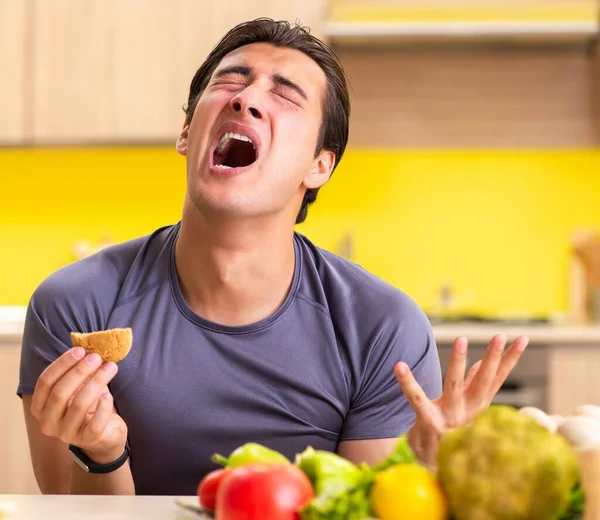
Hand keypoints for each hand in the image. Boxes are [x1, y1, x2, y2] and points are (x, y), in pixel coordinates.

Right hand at [30, 347, 127, 463]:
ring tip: (110, 367)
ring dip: (96, 382)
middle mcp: (48, 423)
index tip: (80, 350)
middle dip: (80, 371)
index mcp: (40, 407)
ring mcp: (67, 434)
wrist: (104, 435)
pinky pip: (96, 422)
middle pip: (60, 393)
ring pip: (79, 405)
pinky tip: (109, 394)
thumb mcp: (78, 389)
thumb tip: (89, 348)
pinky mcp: (87, 440)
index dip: (62, 364)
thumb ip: (77, 373)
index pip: (45, 382)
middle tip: (97, 357)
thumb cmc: (89, 407)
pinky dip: (103, 406)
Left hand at [395, 333, 528, 467]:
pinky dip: (407, 382)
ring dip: (459, 362)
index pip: (497, 379)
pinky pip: (416, 398)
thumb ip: (471, 386)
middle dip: (493, 357)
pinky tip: (399, 365)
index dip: (510, 359)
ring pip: (455, 385)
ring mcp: (449, 418)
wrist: (430, 468)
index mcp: (477, 407)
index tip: (522, 338)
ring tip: (462, 339)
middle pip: (483, 381)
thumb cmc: (446, 433)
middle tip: (500, 336)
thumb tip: (483, 363)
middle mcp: (468, 412)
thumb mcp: (463, 410)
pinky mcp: (428, 422)